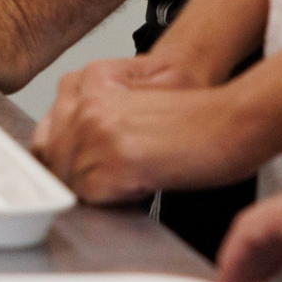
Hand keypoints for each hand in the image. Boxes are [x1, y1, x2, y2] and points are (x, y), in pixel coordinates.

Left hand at [31, 63, 252, 203]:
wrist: (234, 122)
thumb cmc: (196, 116)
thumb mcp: (132, 99)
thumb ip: (92, 116)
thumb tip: (58, 152)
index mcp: (91, 79)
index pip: (47, 131)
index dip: (64, 156)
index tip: (83, 166)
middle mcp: (87, 101)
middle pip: (51, 156)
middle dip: (75, 175)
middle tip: (113, 177)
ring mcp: (97, 129)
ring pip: (67, 179)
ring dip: (95, 189)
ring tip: (131, 179)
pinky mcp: (114, 159)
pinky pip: (89, 197)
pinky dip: (111, 201)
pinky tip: (139, 186)